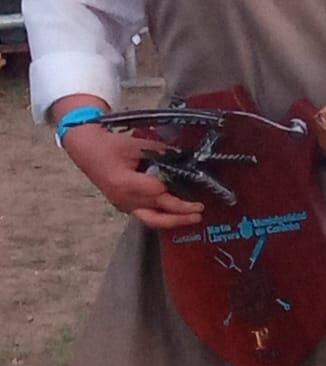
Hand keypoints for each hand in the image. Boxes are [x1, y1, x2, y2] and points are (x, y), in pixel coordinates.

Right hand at [62, 124, 204, 231]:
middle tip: (199, 212)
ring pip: (151, 220)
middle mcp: (123, 198)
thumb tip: (182, 155)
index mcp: (124, 182)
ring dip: (172, 222)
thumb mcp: (136, 144)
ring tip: (191, 219)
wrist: (86, 150)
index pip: (155, 192)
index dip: (173, 190)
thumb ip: (160, 151)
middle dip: (180, 213)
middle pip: (156, 211)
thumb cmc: (108, 145)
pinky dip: (162, 217)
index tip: (190, 187)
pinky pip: (145, 216)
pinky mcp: (124, 206)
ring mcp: (122, 204)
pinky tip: (176, 215)